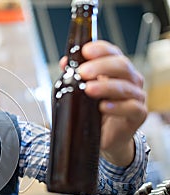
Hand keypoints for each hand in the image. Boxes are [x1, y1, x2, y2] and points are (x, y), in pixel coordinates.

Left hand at [60, 40, 146, 165]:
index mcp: (116, 70)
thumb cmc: (95, 112)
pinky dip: (117, 106)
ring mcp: (136, 96)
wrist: (106, 137)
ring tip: (89, 89)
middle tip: (82, 72)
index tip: (85, 51)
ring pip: (126, 87)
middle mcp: (130, 80)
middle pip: (121, 66)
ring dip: (105, 87)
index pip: (112, 53)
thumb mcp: (81, 93)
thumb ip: (75, 77)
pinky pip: (132, 108)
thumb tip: (65, 63)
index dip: (101, 49)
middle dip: (100, 67)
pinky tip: (103, 107)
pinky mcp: (138, 114)